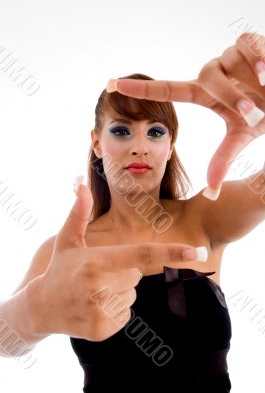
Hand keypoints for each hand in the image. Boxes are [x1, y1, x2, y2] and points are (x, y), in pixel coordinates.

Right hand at [31, 180, 204, 341]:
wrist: (40, 307)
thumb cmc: (59, 268)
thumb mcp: (67, 239)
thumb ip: (79, 212)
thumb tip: (81, 184)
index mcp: (96, 261)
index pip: (141, 254)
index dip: (171, 252)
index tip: (197, 252)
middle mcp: (99, 287)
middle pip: (136, 276)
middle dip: (123, 273)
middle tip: (97, 275)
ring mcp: (100, 311)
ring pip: (131, 296)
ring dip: (118, 292)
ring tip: (93, 292)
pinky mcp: (102, 329)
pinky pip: (125, 315)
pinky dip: (114, 310)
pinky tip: (93, 307)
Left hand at [106, 32, 264, 198]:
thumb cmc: (262, 114)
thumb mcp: (241, 135)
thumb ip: (223, 159)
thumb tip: (210, 195)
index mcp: (204, 94)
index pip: (168, 90)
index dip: (142, 90)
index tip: (112, 85)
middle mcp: (212, 75)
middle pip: (208, 78)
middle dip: (231, 96)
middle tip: (251, 113)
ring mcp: (228, 58)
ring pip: (227, 63)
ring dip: (246, 83)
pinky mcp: (248, 42)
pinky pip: (246, 44)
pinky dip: (259, 58)